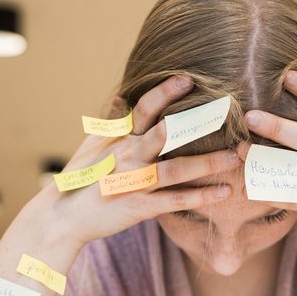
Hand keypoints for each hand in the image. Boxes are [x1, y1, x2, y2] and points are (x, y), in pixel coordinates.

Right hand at [26, 75, 237, 250]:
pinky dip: (200, 197)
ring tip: (234, 156)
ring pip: (176, 169)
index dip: (164, 92)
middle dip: (196, 122)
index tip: (187, 78)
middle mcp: (129, 157)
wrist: (62, 217)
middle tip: (225, 110)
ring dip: (208, 162)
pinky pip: (175, 202)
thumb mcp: (91, 146)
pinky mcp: (140, 207)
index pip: (144, 109)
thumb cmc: (79, 180)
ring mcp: (135, 183)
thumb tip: (121, 96)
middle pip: (166, 134)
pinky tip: (223, 192)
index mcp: (120, 139)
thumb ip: (110, 123)